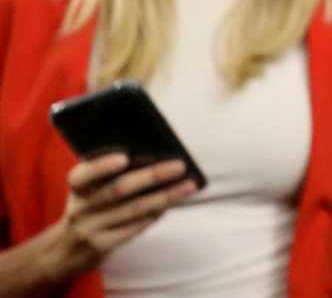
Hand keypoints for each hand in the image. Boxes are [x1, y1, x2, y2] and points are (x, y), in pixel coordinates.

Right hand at [47, 153, 195, 279]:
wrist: (65, 252)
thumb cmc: (89, 208)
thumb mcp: (88, 191)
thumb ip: (108, 176)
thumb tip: (154, 156)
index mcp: (76, 188)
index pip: (82, 175)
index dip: (101, 166)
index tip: (124, 157)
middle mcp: (80, 209)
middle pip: (118, 190)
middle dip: (152, 176)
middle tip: (179, 166)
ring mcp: (90, 230)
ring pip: (133, 209)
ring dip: (165, 196)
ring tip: (189, 185)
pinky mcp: (101, 246)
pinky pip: (134, 227)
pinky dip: (156, 213)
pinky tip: (172, 203)